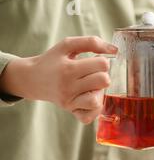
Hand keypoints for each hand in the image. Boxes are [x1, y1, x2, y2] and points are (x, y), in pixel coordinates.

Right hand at [0, 36, 116, 123]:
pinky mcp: (70, 111)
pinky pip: (89, 117)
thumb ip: (91, 42)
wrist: (32, 78)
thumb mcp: (67, 45)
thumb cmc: (53, 61)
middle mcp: (68, 86)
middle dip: (102, 76)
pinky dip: (93, 109)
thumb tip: (115, 50)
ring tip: (90, 87)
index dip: (102, 61)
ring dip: (99, 93)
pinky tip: (89, 98)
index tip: (93, 62)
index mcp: (69, 68)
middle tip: (92, 74)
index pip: (102, 64)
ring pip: (98, 101)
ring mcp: (69, 101)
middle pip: (104, 81)